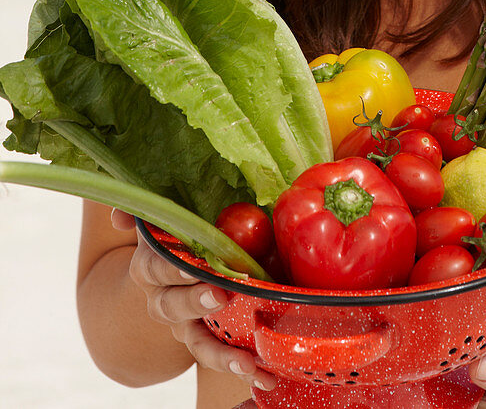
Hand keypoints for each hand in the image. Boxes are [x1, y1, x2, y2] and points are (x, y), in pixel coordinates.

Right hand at [111, 210, 276, 392]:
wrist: (191, 257)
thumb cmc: (181, 229)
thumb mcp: (166, 214)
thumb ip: (145, 210)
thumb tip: (118, 218)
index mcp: (150, 267)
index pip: (155, 267)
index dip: (172, 268)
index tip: (193, 267)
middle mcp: (164, 300)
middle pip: (173, 306)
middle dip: (195, 303)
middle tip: (220, 296)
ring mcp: (188, 325)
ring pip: (198, 344)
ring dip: (220, 355)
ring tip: (246, 363)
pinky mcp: (211, 339)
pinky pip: (223, 356)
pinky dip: (243, 368)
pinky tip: (266, 375)